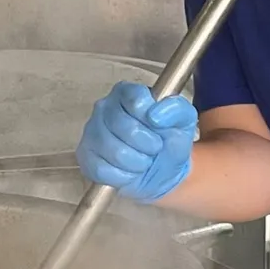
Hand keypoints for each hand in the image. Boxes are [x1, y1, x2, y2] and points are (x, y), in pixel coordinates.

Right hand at [76, 81, 197, 202]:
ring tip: (143, 159)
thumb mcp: (184, 120)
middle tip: (154, 148)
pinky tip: (129, 170)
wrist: (163, 171)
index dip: (150, 119)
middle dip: (147, 144)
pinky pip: (103, 169)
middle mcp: (104, 107)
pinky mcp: (85, 156)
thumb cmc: (169, 140)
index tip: (159, 128)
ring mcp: (91, 131)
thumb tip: (155, 114)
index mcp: (126, 92)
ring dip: (138, 162)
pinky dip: (123, 176)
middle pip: (124, 127)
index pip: (135, 100)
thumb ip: (176, 109)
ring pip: (115, 151)